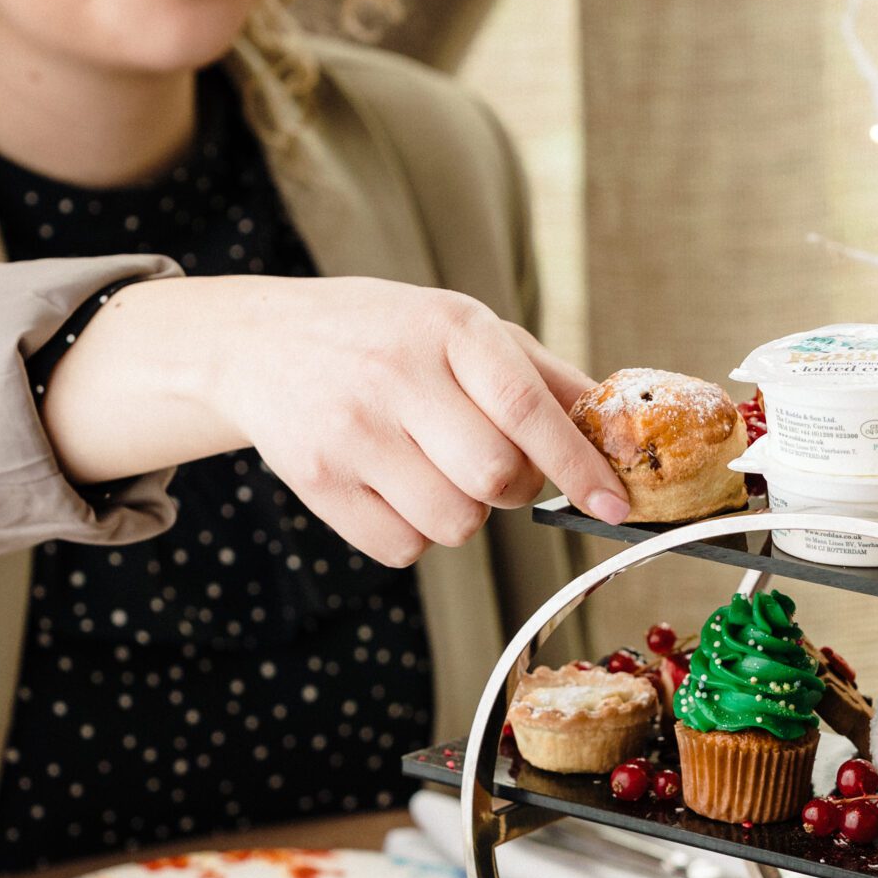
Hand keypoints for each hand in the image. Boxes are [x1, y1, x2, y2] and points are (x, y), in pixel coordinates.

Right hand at [42, 274, 626, 563]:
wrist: (260, 343)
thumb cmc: (386, 338)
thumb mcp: (462, 329)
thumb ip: (543, 378)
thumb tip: (617, 429)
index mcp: (448, 327)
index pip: (527, 407)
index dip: (577, 464)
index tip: (613, 504)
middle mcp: (396, 374)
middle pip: (495, 478)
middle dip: (512, 489)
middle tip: (493, 467)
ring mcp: (351, 431)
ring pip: (454, 524)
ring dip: (463, 513)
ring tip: (433, 469)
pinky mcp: (317, 482)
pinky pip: (404, 550)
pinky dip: (415, 534)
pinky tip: (393, 487)